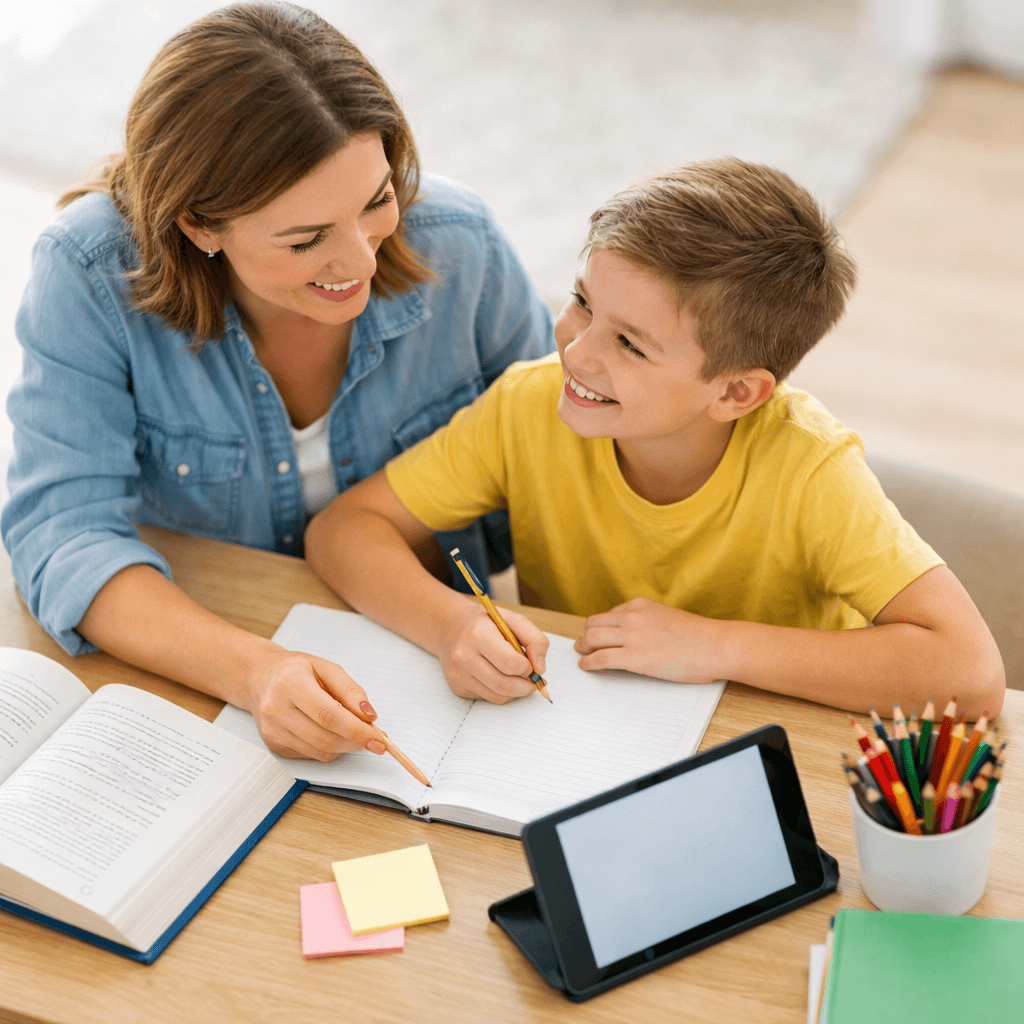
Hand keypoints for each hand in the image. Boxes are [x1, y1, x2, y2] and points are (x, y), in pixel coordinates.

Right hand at [241, 645, 386, 760]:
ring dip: (345, 746)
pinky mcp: (274, 745)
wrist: (261, 678)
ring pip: (319, 750)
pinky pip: (311, 755)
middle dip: (355, 742)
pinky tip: (331, 733)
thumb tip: (369, 716)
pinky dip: (329, 748)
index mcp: (290, 683)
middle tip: (374, 739)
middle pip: (324, 737)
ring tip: (354, 732)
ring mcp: (272, 730)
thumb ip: (351, 691)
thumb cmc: (296, 670)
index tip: (378, 739)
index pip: (328, 715)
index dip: (357, 730)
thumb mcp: (327, 668)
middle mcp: (276, 709)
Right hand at [439, 601, 549, 702]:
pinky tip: (501, 678)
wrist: (452, 627)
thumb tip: (541, 669)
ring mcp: (458, 673)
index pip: (511, 664)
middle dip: (526, 686)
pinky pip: (488, 698)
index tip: (530, 664)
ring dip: (516, 691)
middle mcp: (464, 655)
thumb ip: (535, 640)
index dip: (528, 668)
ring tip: (519, 678)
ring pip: (498, 696)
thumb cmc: (487, 623)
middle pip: (504, 685)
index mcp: (479, 634)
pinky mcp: (457, 686)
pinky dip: (501, 692)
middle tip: (533, 680)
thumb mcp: (514, 620)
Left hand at [574, 598, 723, 683]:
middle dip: (586, 635)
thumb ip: (646, 620)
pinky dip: (588, 663)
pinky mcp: (633, 657)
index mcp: (639, 605)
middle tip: (582, 645)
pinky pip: (600, 659)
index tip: (596, 634)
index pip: (608, 614)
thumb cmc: (697, 636)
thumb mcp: (665, 616)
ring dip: (583, 648)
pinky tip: (586, 666)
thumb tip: (631, 633)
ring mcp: (631, 636)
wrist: (714, 645)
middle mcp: (632, 616)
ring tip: (582, 654)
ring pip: (592, 639)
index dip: (599, 627)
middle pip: (593, 624)